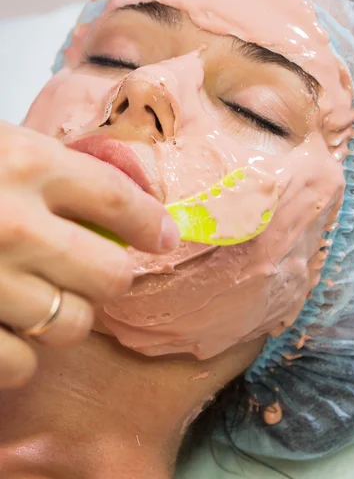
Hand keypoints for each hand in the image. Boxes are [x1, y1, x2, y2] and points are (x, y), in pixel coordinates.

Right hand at [0, 121, 178, 388]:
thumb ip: (48, 169)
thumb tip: (121, 201)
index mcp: (25, 163)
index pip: (119, 200)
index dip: (151, 222)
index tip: (164, 236)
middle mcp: (13, 224)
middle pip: (111, 274)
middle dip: (114, 276)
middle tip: (102, 270)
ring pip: (71, 324)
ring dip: (66, 314)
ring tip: (43, 296)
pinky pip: (21, 364)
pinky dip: (23, 353)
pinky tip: (9, 328)